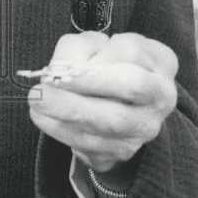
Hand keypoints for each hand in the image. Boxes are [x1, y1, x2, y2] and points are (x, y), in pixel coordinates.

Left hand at [28, 32, 178, 173]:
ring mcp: (145, 129)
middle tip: (47, 84)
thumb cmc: (105, 65)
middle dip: (86, 83)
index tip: (68, 61)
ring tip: (37, 100)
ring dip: (67, 110)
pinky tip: (41, 117)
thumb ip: (79, 48)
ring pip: (110, 122)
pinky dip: (62, 130)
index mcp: (160, 62)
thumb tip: (61, 71)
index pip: (133, 52)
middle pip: (131, 87)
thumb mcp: (94, 45)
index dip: (98, 56)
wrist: (114, 104)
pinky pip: (92, 144)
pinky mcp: (123, 152)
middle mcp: (161, 97)